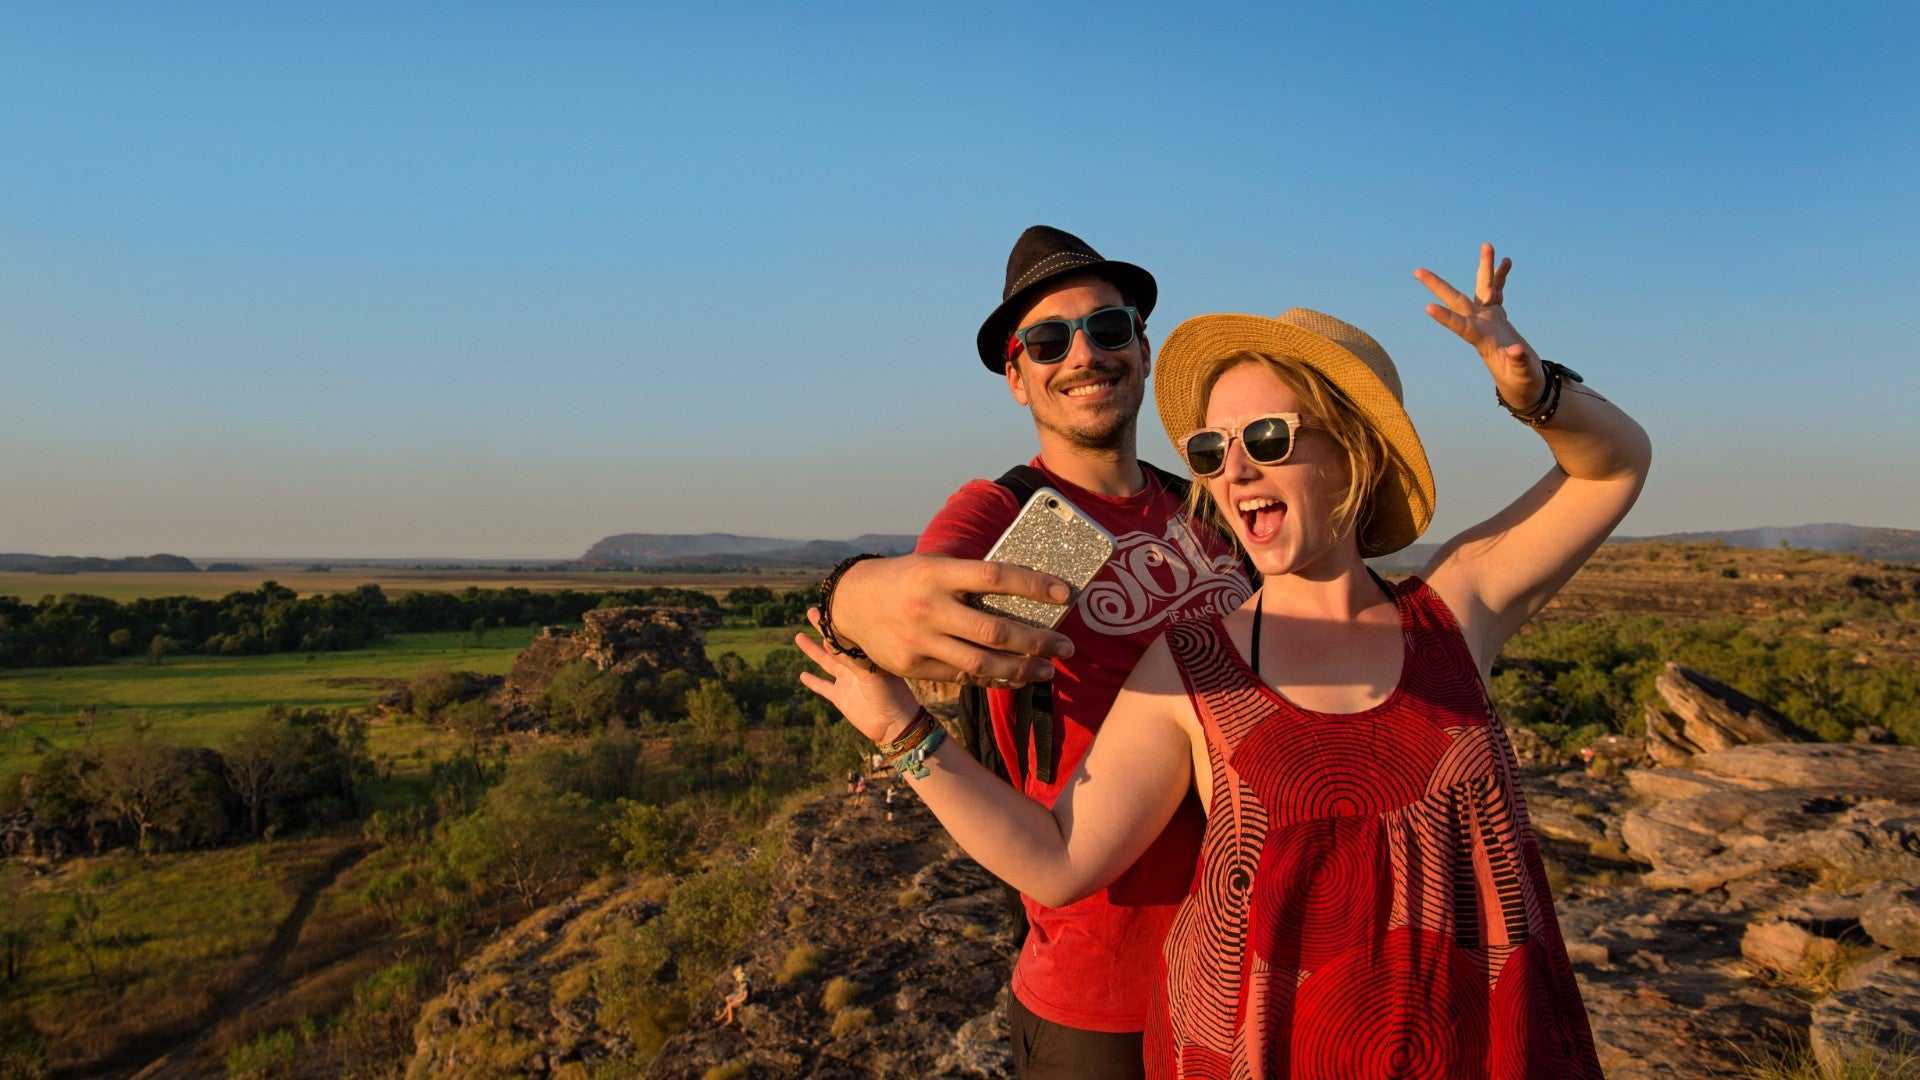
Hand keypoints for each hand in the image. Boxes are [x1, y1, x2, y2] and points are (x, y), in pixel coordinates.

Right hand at [796, 610, 923, 742]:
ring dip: (812, 650)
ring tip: (798, 637)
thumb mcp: (872, 673)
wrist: (894, 726)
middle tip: (812, 611)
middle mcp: (857, 666)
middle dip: (823, 629)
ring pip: (825, 662)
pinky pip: (823, 687)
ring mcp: (848, 681)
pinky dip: (813, 681)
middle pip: (835, 643)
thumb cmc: (892, 696)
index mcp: (867, 656)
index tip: (829, 604)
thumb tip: (834, 640)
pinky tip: (802, 674)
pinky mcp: (840, 698)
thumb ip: (853, 659)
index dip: (838, 621)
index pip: (849, 634)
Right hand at [827, 554, 1073, 686]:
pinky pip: (962, 676)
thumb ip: (970, 578)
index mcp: (938, 572)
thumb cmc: (906, 579)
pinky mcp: (913, 665)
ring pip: (981, 661)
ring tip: (1049, 670)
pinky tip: (1016, 678)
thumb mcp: (933, 565)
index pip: (995, 576)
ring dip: (1021, 669)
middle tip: (1067, 646)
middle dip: (1037, 641)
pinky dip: (993, 678)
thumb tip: (1026, 588)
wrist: (850, 604)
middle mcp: (930, 607)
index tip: (1065, 594)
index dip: (1033, 585)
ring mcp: (920, 640)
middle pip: (994, 630)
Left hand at [1415, 242, 1543, 409]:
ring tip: (1487, 245)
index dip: (1446, 318)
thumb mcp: (1521, 375)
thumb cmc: (1521, 381)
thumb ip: (1518, 363)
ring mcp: (1488, 318)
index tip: (1427, 307)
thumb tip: (1517, 351)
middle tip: (1418, 271)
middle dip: (1438, 285)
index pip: (1460, 328)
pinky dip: (1501, 276)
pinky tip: (1506, 260)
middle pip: (1457, 300)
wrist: (1522, 380)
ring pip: (1482, 288)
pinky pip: (1498, 290)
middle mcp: (1479, 325)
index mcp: (1482, 341)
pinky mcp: (1498, 315)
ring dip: (1484, 267)